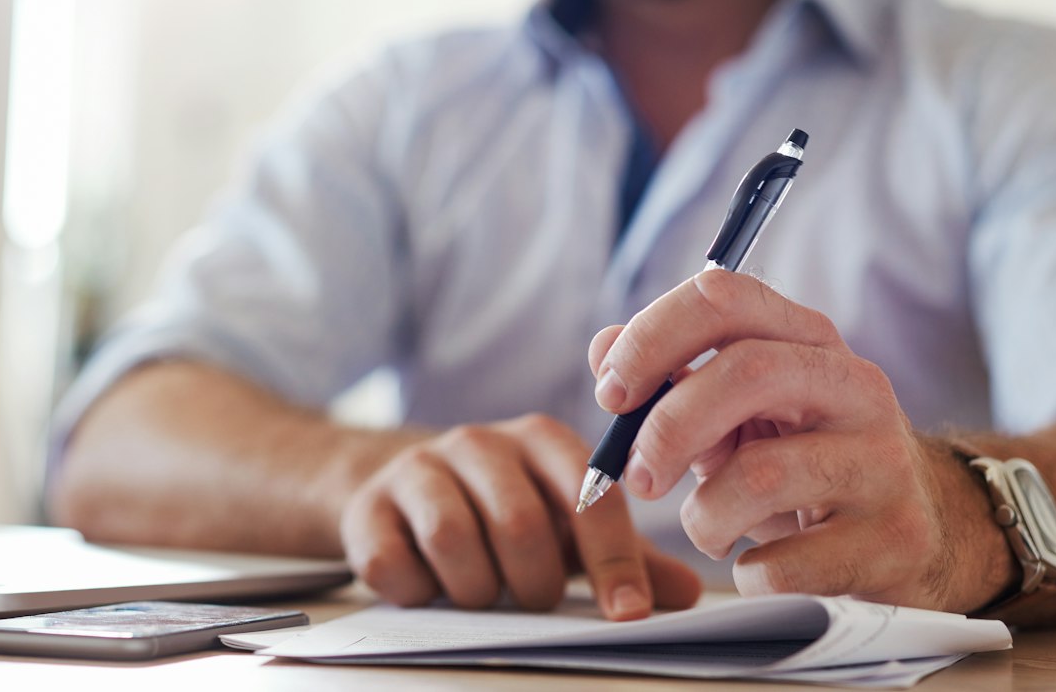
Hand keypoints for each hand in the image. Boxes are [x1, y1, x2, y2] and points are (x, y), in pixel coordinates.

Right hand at [338, 412, 703, 619]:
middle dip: (535, 585)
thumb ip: (627, 558)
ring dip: (477, 590)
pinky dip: (417, 592)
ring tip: (483, 593)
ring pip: (454, 541)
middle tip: (534, 599)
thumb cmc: (504, 510)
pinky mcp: (367, 506)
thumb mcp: (568, 528)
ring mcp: (417, 468)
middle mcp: (479, 443)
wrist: (401, 490)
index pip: (589, 496)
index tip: (626, 615)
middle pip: (519, 525)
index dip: (613, 561)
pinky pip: (394, 564)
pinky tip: (427, 586)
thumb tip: (689, 596)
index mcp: (542, 441)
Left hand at [588, 271, 1006, 610]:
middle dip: (667, 429)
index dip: (651, 338)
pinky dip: (749, 573)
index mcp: (808, 338)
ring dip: (703, 515)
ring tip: (705, 527)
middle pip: (745, 372)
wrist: (918, 533)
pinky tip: (757, 567)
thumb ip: (672, 375)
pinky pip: (788, 561)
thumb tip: (602, 347)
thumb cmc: (803, 462)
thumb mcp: (740, 411)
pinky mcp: (894, 538)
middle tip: (636, 477)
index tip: (611, 393)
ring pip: (762, 474)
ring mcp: (882, 461)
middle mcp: (854, 385)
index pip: (723, 296)